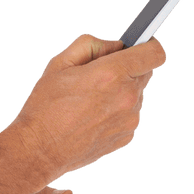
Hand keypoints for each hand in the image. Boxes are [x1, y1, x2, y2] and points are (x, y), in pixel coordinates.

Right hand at [9, 33, 166, 180]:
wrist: (40, 148)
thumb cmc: (44, 106)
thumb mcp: (58, 64)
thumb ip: (90, 46)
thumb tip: (115, 46)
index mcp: (111, 74)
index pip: (153, 53)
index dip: (147, 45)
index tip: (138, 46)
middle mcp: (127, 96)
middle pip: (145, 72)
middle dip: (126, 69)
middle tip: (98, 76)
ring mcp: (130, 118)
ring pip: (136, 94)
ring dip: (119, 92)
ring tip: (88, 102)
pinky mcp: (127, 135)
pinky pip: (129, 115)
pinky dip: (115, 112)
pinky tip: (90, 117)